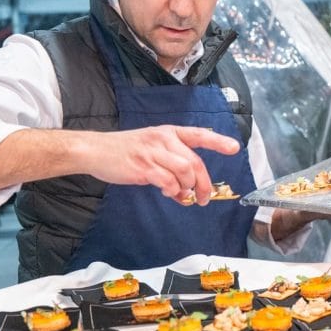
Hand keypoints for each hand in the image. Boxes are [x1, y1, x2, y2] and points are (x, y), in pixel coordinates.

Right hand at [77, 126, 239, 204]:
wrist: (97, 150)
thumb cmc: (125, 151)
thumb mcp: (151, 148)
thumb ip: (171, 164)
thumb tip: (186, 190)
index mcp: (168, 132)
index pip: (198, 135)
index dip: (218, 141)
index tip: (234, 148)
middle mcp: (163, 139)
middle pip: (195, 162)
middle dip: (204, 184)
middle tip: (204, 198)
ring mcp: (154, 153)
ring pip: (185, 172)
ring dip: (188, 188)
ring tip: (182, 195)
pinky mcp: (144, 168)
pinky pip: (168, 182)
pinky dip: (172, 191)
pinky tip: (167, 193)